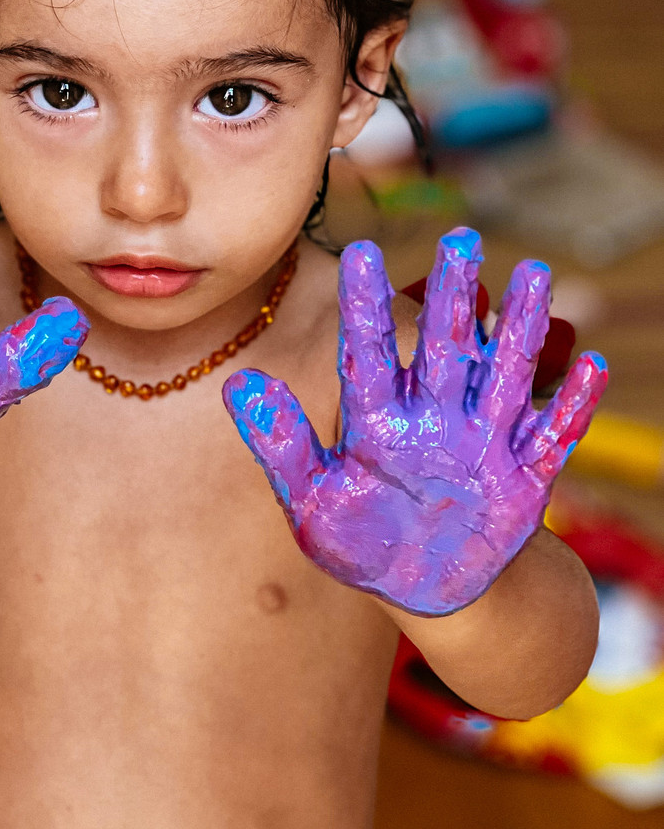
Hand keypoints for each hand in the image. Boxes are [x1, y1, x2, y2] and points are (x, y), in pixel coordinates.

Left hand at [223, 228, 606, 615]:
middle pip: (443, 347)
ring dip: (519, 327)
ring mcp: (483, 444)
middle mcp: (434, 419)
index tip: (360, 252)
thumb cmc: (364, 544)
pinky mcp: (525, 478)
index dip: (365, 306)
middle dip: (452, 295)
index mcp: (378, 422)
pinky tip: (590, 364)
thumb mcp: (313, 502)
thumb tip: (239, 385)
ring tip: (532, 272)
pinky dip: (572, 405)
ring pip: (504, 374)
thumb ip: (281, 445)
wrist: (429, 591)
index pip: (369, 354)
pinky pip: (553, 436)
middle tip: (460, 237)